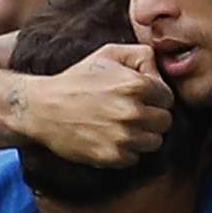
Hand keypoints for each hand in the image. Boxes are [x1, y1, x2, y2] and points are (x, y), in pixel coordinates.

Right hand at [17, 45, 172, 166]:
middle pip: (165, 122)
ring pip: (154, 142)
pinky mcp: (112, 156)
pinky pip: (135, 158)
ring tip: (123, 127)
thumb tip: (160, 73)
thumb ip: (142, 55)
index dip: (155, 98)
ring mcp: (123, 137)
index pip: (168, 98)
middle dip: (153, 117)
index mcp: (137, 85)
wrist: (43, 108)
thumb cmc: (78, 78)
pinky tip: (111, 138)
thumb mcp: (109, 53)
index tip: (139, 98)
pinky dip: (126, 151)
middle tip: (133, 114)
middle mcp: (133, 112)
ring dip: (142, 136)